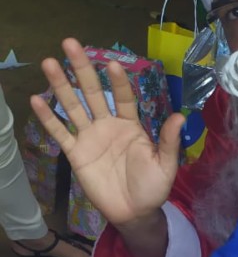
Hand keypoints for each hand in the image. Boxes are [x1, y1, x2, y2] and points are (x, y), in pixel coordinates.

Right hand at [30, 38, 183, 227]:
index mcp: (130, 125)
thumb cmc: (153, 188)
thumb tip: (181, 117)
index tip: (112, 63)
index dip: (117, 82)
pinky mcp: (76, 153)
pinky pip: (60, 133)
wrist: (135, 213)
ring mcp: (90, 138)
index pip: (122, 98)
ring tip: (49, 63)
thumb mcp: (165, 166)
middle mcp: (108, 125)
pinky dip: (48, 118)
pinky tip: (36, 100)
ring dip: (60, 85)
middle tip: (70, 43)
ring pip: (73, 107)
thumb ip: (168, 142)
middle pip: (92, 93)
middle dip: (82, 69)